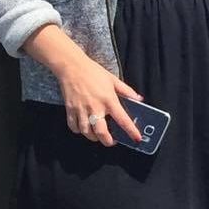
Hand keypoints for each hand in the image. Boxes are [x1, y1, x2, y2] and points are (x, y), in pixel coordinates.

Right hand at [23, 23, 143, 146]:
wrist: (72, 67)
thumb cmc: (94, 72)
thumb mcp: (113, 80)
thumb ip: (127, 91)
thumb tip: (139, 99)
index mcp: (109, 100)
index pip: (122, 119)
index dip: (131, 131)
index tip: (136, 138)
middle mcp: (95, 107)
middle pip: (101, 132)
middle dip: (107, 141)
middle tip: (112, 141)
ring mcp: (81, 110)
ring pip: (86, 132)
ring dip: (93, 137)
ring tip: (98, 136)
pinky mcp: (70, 110)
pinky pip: (73, 126)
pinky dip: (79, 131)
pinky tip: (84, 129)